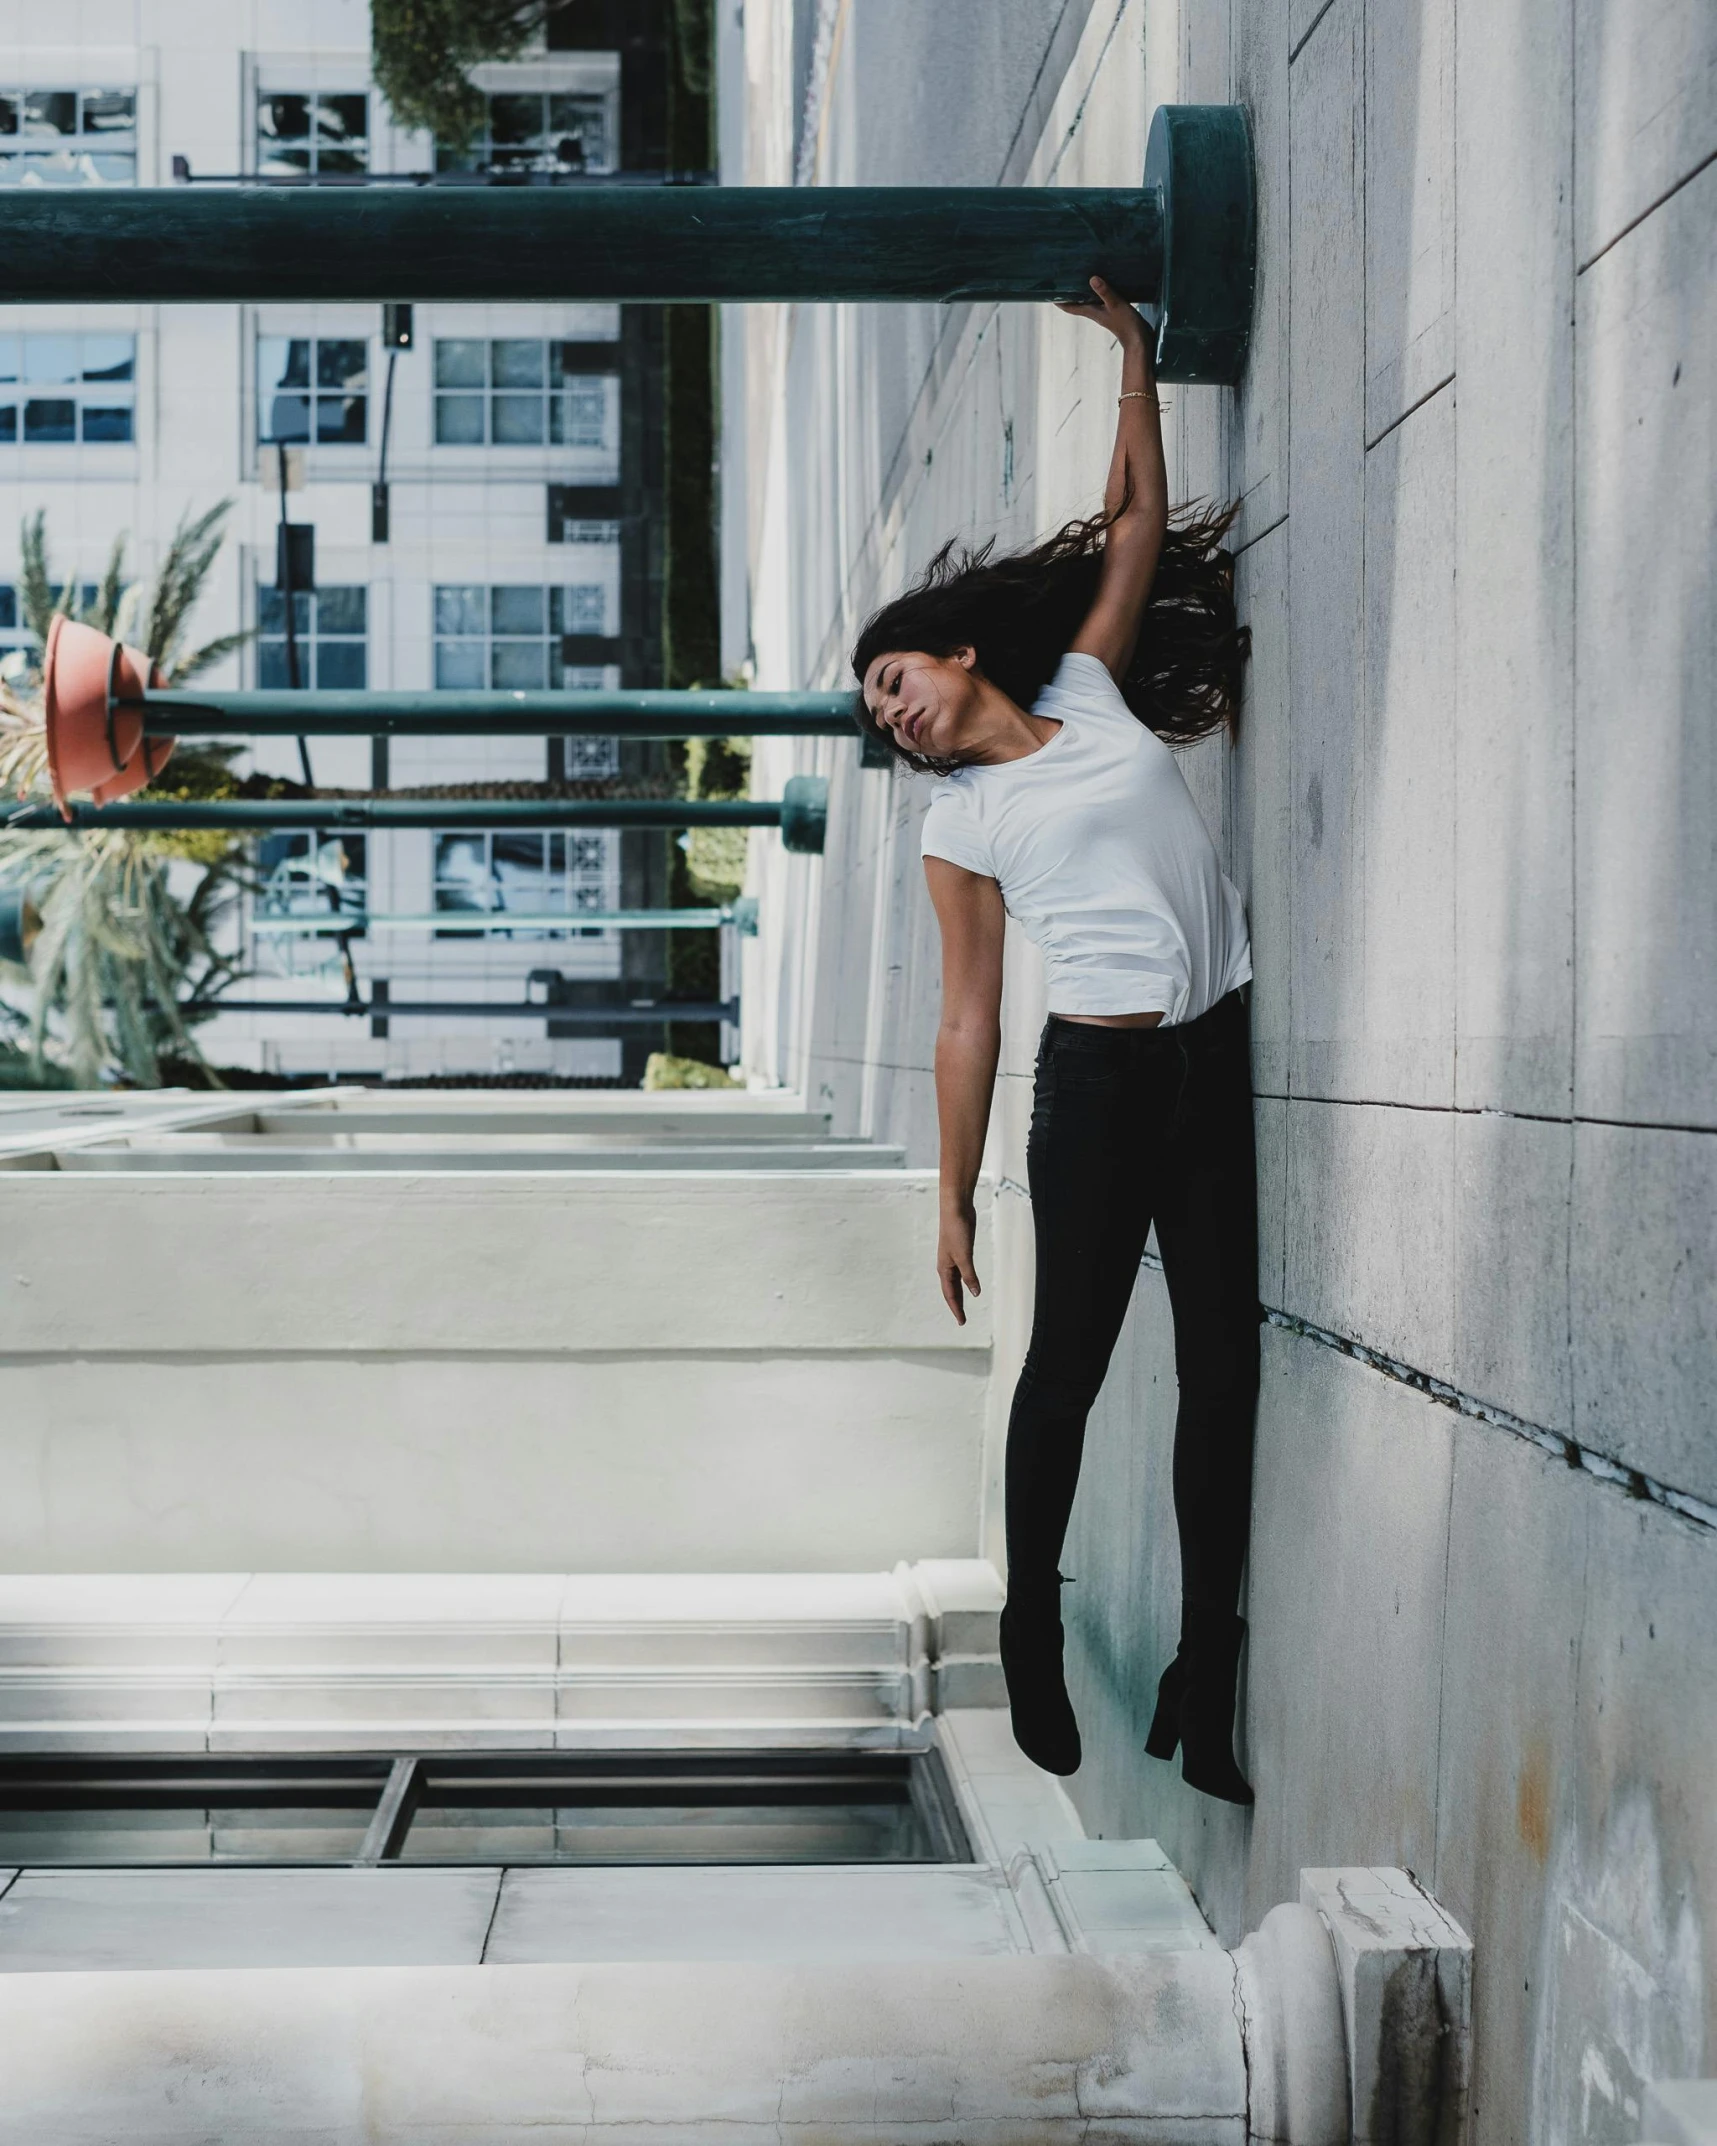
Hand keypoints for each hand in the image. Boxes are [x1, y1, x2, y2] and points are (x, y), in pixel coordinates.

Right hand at [937, 1199, 980, 1325]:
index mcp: (944, 1268)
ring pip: (956, 1281)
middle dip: (956, 1304)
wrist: (956, 1208)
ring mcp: (953, 1257)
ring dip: (959, 1293)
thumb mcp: (964, 1257)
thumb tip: (976, 1294)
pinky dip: (965, 1280)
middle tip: (962, 1319)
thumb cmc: (956, 1231)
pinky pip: (962, 1270)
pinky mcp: (961, 1249)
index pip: (950, 1294)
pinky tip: (969, 1282)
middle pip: (951, 1290)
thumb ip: (970, 1276)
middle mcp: (946, 1265)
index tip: (962, 1322)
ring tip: (963, 1305)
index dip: (956, 1309)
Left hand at [1056, 274, 1149, 351]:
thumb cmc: (1127, 325)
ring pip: (1088, 301)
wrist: (1139, 341)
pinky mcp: (1113, 312)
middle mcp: (1094, 313)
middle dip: (1069, 293)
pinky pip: (1100, 300)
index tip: (1049, 292)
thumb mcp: (1116, 305)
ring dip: (1082, 291)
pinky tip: (1101, 285)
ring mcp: (1103, 313)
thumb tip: (1092, 278)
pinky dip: (1097, 292)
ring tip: (1079, 278)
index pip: (1070, 307)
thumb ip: (1105, 292)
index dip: (1059, 300)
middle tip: (1062, 280)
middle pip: (1076, 302)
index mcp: (1091, 312)